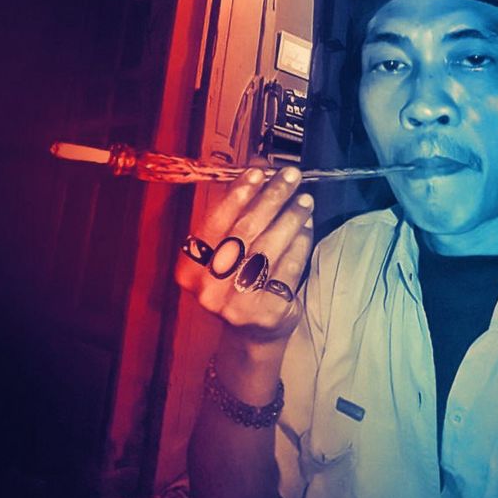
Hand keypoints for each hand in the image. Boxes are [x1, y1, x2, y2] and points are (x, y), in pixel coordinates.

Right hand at [175, 166, 313, 344]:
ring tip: (305, 199)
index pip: (215, 222)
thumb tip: (257, 165)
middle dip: (272, 199)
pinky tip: (307, 225)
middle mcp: (208, 287)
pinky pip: (289, 267)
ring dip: (291, 217)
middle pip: (245, 232)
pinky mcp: (267, 312)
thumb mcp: (227, 246)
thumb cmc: (237, 278)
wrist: (250, 333)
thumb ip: (238, 207)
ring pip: (269, 247)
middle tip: (291, 177)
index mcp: (190, 267)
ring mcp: (237, 303)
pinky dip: (301, 242)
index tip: (258, 171)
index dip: (238, 194)